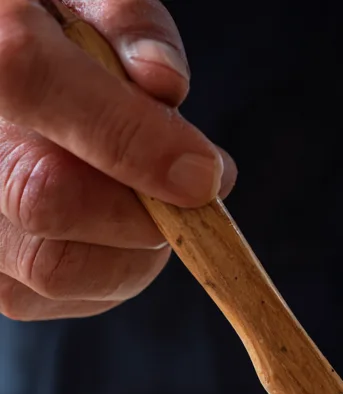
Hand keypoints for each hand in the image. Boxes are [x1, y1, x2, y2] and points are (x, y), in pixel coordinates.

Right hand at [0, 0, 233, 319]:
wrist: (9, 74)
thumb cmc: (51, 30)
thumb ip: (127, 22)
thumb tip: (164, 84)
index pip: (29, 77)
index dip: (128, 134)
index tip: (206, 173)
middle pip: (44, 199)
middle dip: (140, 205)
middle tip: (183, 186)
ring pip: (55, 267)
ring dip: (133, 248)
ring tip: (142, 202)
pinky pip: (57, 299)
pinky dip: (112, 273)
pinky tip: (114, 229)